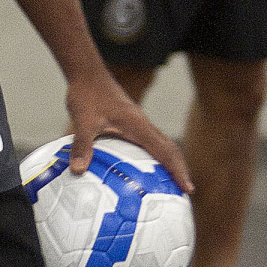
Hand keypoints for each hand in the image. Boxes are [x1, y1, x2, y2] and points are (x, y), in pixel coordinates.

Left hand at [66, 70, 191, 192]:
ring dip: (170, 163)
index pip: (165, 151)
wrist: (87, 74)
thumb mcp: (83, 121)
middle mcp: (143, 125)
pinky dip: (155, 157)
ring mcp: (139, 124)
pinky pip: (149, 143)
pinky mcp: (131, 123)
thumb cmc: (87, 95)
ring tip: (171, 185)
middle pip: (170, 149)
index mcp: (138, 125)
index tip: (188, 188)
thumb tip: (78, 170)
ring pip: (162, 145)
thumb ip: (82, 145)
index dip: (178, 170)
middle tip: (186, 192)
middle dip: (180, 170)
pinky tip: (146, 170)